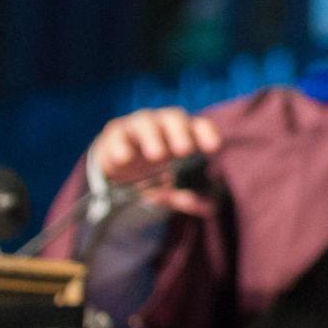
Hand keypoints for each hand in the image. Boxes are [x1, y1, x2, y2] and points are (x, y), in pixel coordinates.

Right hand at [87, 106, 222, 216]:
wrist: (116, 165)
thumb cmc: (151, 172)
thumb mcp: (169, 188)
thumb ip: (187, 197)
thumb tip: (211, 208)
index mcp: (182, 133)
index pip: (199, 126)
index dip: (207, 133)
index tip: (214, 148)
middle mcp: (162, 124)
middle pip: (173, 118)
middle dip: (180, 132)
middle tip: (184, 150)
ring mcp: (137, 126)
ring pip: (145, 123)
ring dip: (152, 137)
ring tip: (157, 156)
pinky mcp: (114, 134)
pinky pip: (117, 135)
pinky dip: (120, 145)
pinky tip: (124, 158)